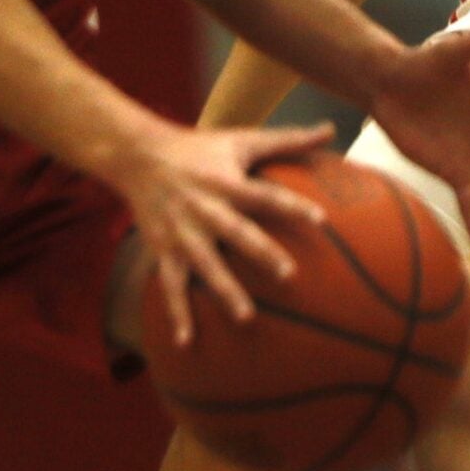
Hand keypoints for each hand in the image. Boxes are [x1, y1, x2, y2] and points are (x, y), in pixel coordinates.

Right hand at [110, 120, 334, 345]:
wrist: (138, 155)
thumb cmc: (200, 147)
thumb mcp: (242, 139)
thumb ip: (288, 138)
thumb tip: (331, 128)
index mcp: (227, 183)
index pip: (266, 195)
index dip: (293, 205)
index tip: (322, 220)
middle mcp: (206, 209)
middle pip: (237, 232)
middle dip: (261, 253)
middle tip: (289, 275)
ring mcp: (183, 233)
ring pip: (205, 265)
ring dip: (224, 291)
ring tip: (246, 318)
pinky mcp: (164, 250)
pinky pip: (170, 286)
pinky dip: (176, 315)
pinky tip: (186, 342)